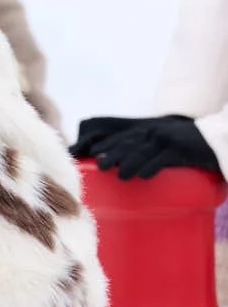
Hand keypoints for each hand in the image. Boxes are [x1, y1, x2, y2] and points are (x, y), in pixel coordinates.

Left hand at [70, 114, 220, 179]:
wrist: (216, 139)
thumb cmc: (187, 145)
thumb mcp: (164, 142)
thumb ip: (147, 148)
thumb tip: (128, 167)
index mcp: (148, 130)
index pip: (123, 136)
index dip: (107, 143)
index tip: (91, 152)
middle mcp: (154, 132)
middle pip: (129, 143)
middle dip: (112, 153)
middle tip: (100, 165)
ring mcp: (168, 140)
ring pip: (143, 151)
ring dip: (130, 163)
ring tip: (120, 176)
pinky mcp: (181, 150)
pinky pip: (164, 159)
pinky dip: (152, 167)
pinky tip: (143, 176)